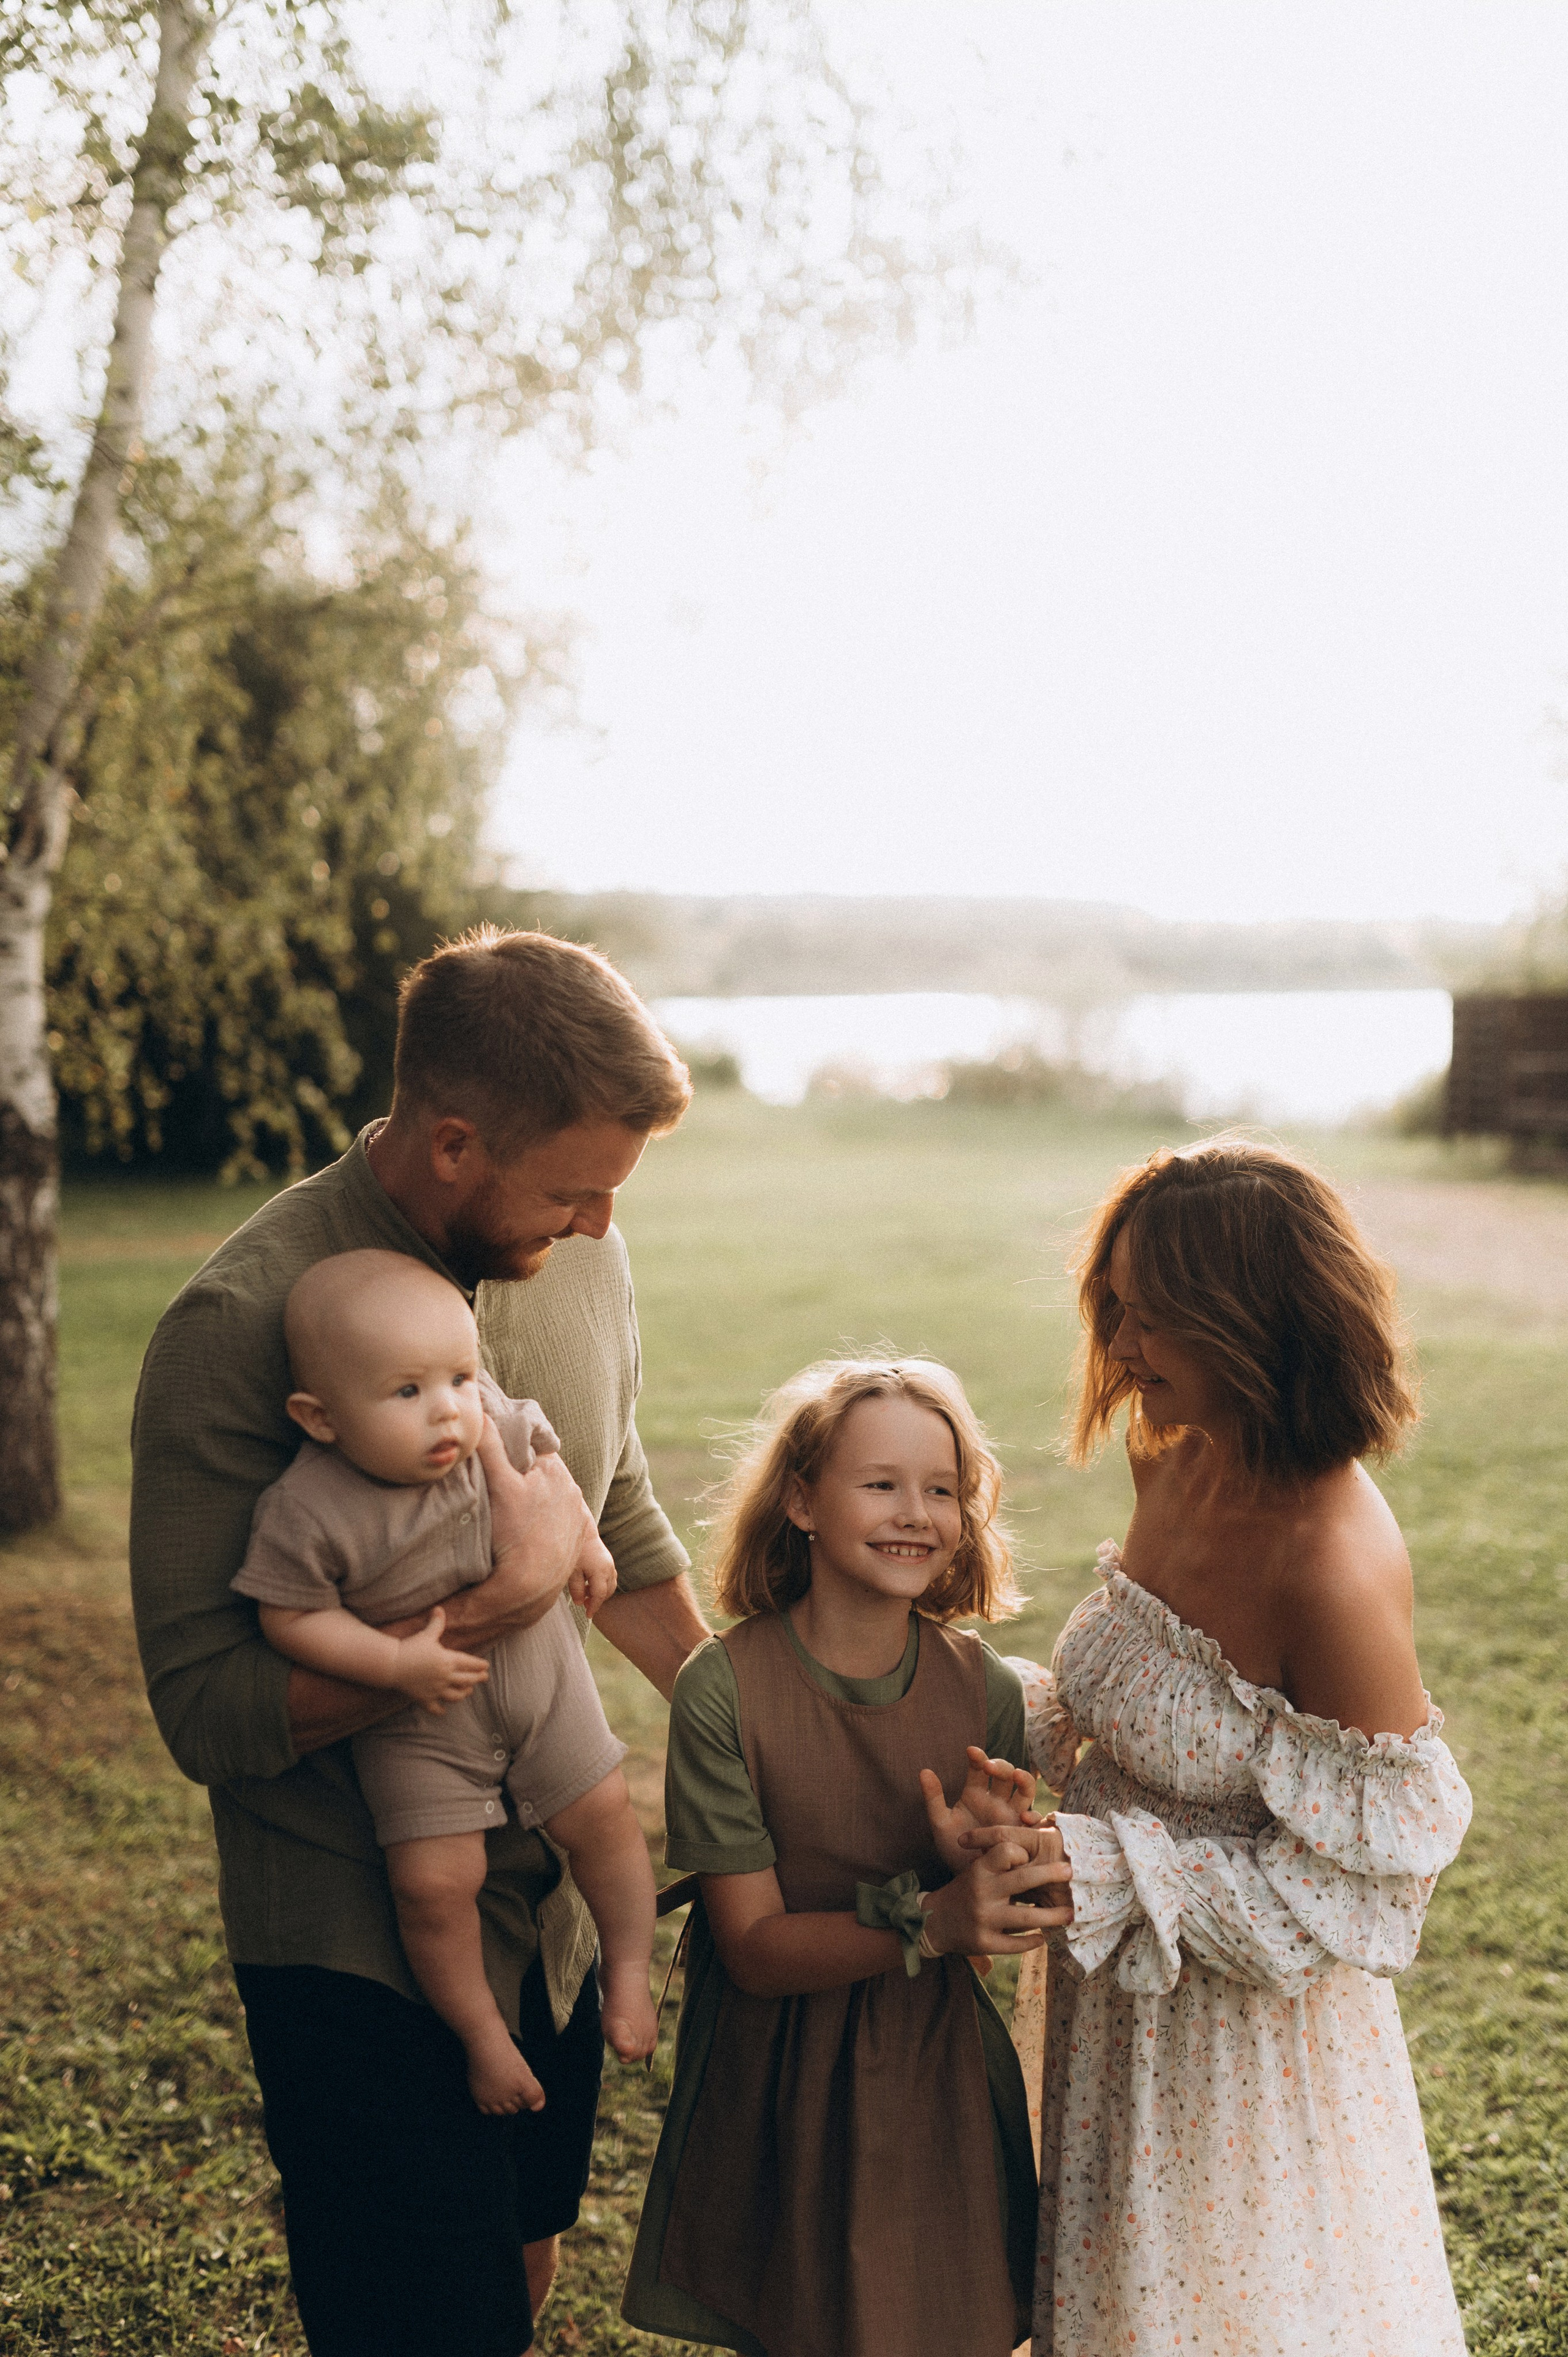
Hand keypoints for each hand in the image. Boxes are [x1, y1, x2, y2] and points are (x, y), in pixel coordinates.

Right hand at [393, 1608, 490, 1712]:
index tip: (486, 1666)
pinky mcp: (425, 1699)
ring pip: (455, 1696)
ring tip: (468, 1692)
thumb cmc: (411, 1648)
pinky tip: (443, 1711)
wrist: (393, 1664)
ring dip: (463, 1693)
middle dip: (477, 1679)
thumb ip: (436, 1624)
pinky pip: (435, 1708)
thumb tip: (439, 1609)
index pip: (470, 1664)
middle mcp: (445, 1677)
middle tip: (484, 1678)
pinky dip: (440, 1711)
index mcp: (448, 1661)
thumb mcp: (426, 1635)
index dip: (479, 1665)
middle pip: (467, 1680)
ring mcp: (436, 1690)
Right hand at [458, 1426, 591, 1641]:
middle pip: (543, 1476)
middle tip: (502, 1490)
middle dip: (526, 1478)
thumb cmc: (515, 1532)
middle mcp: (572, 1491)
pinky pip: (560, 1525)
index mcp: (555, 1471)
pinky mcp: (577, 1542)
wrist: (531, 1584)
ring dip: (537, 1503)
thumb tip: (482, 1410)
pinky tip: (530, 1534)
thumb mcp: (498, 1484)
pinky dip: (547, 1526)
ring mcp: (577, 1518)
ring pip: (553, 1501)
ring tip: (514, 1515)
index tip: (500, 1462)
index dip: (515, 1453)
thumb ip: (489, 1445)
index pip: (534, 1450)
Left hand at [568, 1529, 617, 1618]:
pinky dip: (602, 1584)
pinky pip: (610, 1577)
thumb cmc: (575, 1550)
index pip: (599, 1595)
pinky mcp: (608, 1560)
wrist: (581, 1528)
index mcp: (600, 1571)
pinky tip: (589, 1584)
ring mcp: (610, 1563)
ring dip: (600, 1592)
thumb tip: (579, 1603)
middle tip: (585, 1605)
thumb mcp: (572, 1571)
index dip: (593, 1606)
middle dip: (598, 1600)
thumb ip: (576, 1588)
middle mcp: (608, 1568)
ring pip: (610, 1585)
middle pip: (607, 1592)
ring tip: (586, 1594)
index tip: (587, 1615)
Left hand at [919, 1746, 1040, 1874]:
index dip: (978, 1757)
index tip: (971, 1752)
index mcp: (975, 1793)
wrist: (967, 1879)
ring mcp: (1011, 1815)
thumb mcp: (941, 1824)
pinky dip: (1034, 1816)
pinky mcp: (1022, 1833)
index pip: (980, 1767)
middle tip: (989, 1767)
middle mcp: (996, 1800)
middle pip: (1006, 1773)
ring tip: (1016, 1776)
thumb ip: (933, 1799)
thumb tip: (923, 1771)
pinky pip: (1034, 1821)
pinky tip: (1025, 1817)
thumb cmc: (954, 1850)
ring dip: (1024, 1780)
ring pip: (1025, 1790)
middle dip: (1001, 1766)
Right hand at [920, 1826, 1073, 1958]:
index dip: (1023, 1851)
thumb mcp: (977, 1869)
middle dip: (1050, 1875)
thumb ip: (1000, 1859)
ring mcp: (983, 1919)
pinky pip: (1016, 1944)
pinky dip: (1033, 1941)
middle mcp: (981, 1892)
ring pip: (1026, 1919)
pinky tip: (1043, 1937)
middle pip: (1023, 1880)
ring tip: (1069, 1914)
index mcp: (979, 1870)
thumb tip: (1034, 1839)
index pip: (1006, 1851)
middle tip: (1071, 1872)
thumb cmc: (965, 1890)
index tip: (1038, 1853)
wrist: (934, 1922)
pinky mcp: (984, 1943)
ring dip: (1052, 1917)